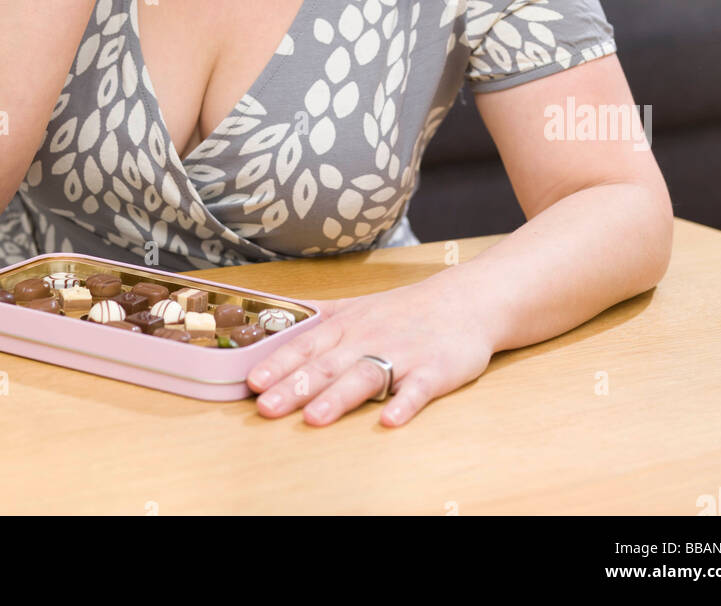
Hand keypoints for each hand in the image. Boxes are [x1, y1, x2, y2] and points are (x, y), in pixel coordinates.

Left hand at [246, 276, 495, 427]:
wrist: (466, 301)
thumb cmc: (406, 309)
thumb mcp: (358, 305)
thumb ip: (319, 316)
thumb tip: (276, 317)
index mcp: (348, 325)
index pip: (307, 345)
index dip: (279, 363)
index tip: (254, 381)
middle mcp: (369, 338)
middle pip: (328, 365)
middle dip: (296, 386)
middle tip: (267, 407)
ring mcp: (402, 354)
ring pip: (366, 376)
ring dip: (339, 398)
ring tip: (315, 419)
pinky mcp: (434, 371)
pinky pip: (418, 390)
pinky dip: (405, 404)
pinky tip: (390, 420)